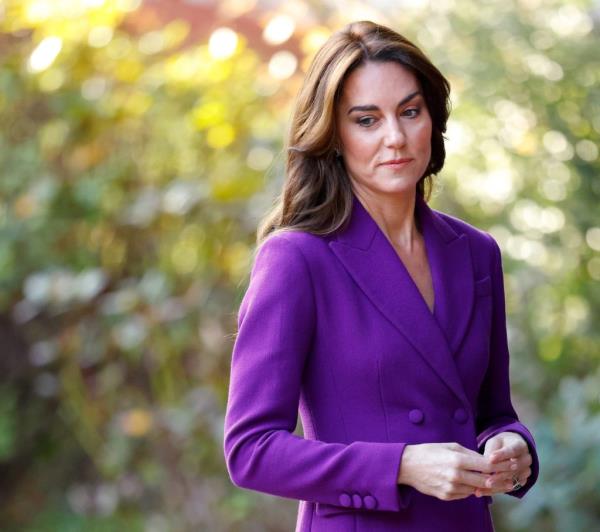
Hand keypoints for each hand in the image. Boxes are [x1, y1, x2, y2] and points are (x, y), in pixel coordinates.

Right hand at [397, 442, 511, 500]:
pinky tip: (472, 484)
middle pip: (485, 481)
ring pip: (477, 489)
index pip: (486, 465)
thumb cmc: (429, 452)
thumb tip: (485, 461)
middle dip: (499, 480)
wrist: (408, 465)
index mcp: (457, 459)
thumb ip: (469, 453)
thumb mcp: (450, 446)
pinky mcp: (446, 496)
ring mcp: (451, 487)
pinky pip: (465, 494)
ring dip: (485, 486)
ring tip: (494, 482)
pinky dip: (471, 489)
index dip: (500, 466)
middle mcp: (456, 475)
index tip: (509, 465)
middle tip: (508, 479)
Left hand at [473, 432, 532, 496]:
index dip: (502, 455)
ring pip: (513, 479)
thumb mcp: (495, 443)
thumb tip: (484, 464)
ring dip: (498, 484)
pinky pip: (510, 487)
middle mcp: (526, 459)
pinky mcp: (521, 481)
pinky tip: (485, 492)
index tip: (491, 459)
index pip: (512, 450)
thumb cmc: (500, 445)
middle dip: (500, 475)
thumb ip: (491, 452)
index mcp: (520, 446)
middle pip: (515, 468)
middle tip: (487, 480)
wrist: (508, 449)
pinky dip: (497, 489)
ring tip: (484, 487)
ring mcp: (525, 471)